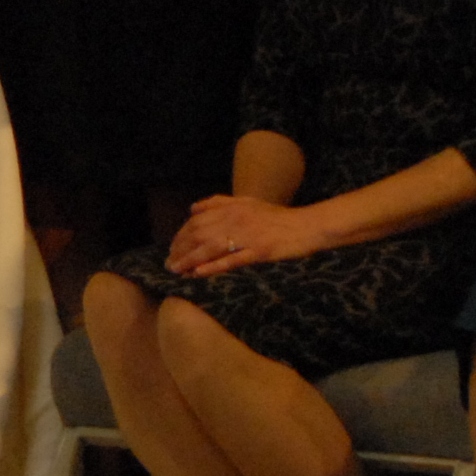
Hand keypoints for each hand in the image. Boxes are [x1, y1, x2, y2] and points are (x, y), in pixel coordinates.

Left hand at [162, 194, 315, 276]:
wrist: (307, 226)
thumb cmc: (278, 216)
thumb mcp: (248, 202)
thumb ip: (220, 202)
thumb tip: (192, 208)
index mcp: (232, 207)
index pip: (197, 220)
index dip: (181, 235)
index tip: (172, 248)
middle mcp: (236, 218)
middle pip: (199, 234)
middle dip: (180, 249)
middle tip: (169, 263)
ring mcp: (247, 235)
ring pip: (210, 247)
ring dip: (190, 259)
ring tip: (177, 270)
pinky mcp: (258, 251)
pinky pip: (231, 260)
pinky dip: (213, 266)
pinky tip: (198, 273)